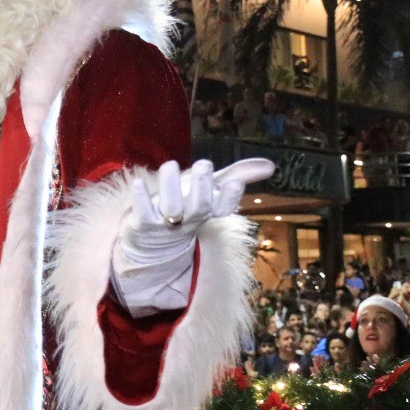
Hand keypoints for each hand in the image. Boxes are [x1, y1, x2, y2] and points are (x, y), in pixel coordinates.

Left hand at [130, 158, 276, 234]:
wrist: (153, 244)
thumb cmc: (185, 208)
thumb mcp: (211, 191)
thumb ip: (238, 175)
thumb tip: (271, 166)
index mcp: (207, 210)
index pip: (223, 207)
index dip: (230, 197)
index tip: (235, 182)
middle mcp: (189, 217)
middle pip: (199, 206)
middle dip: (202, 187)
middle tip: (203, 165)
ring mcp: (165, 223)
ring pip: (171, 208)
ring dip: (170, 187)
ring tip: (170, 165)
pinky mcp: (142, 225)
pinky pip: (142, 212)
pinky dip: (141, 199)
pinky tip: (138, 183)